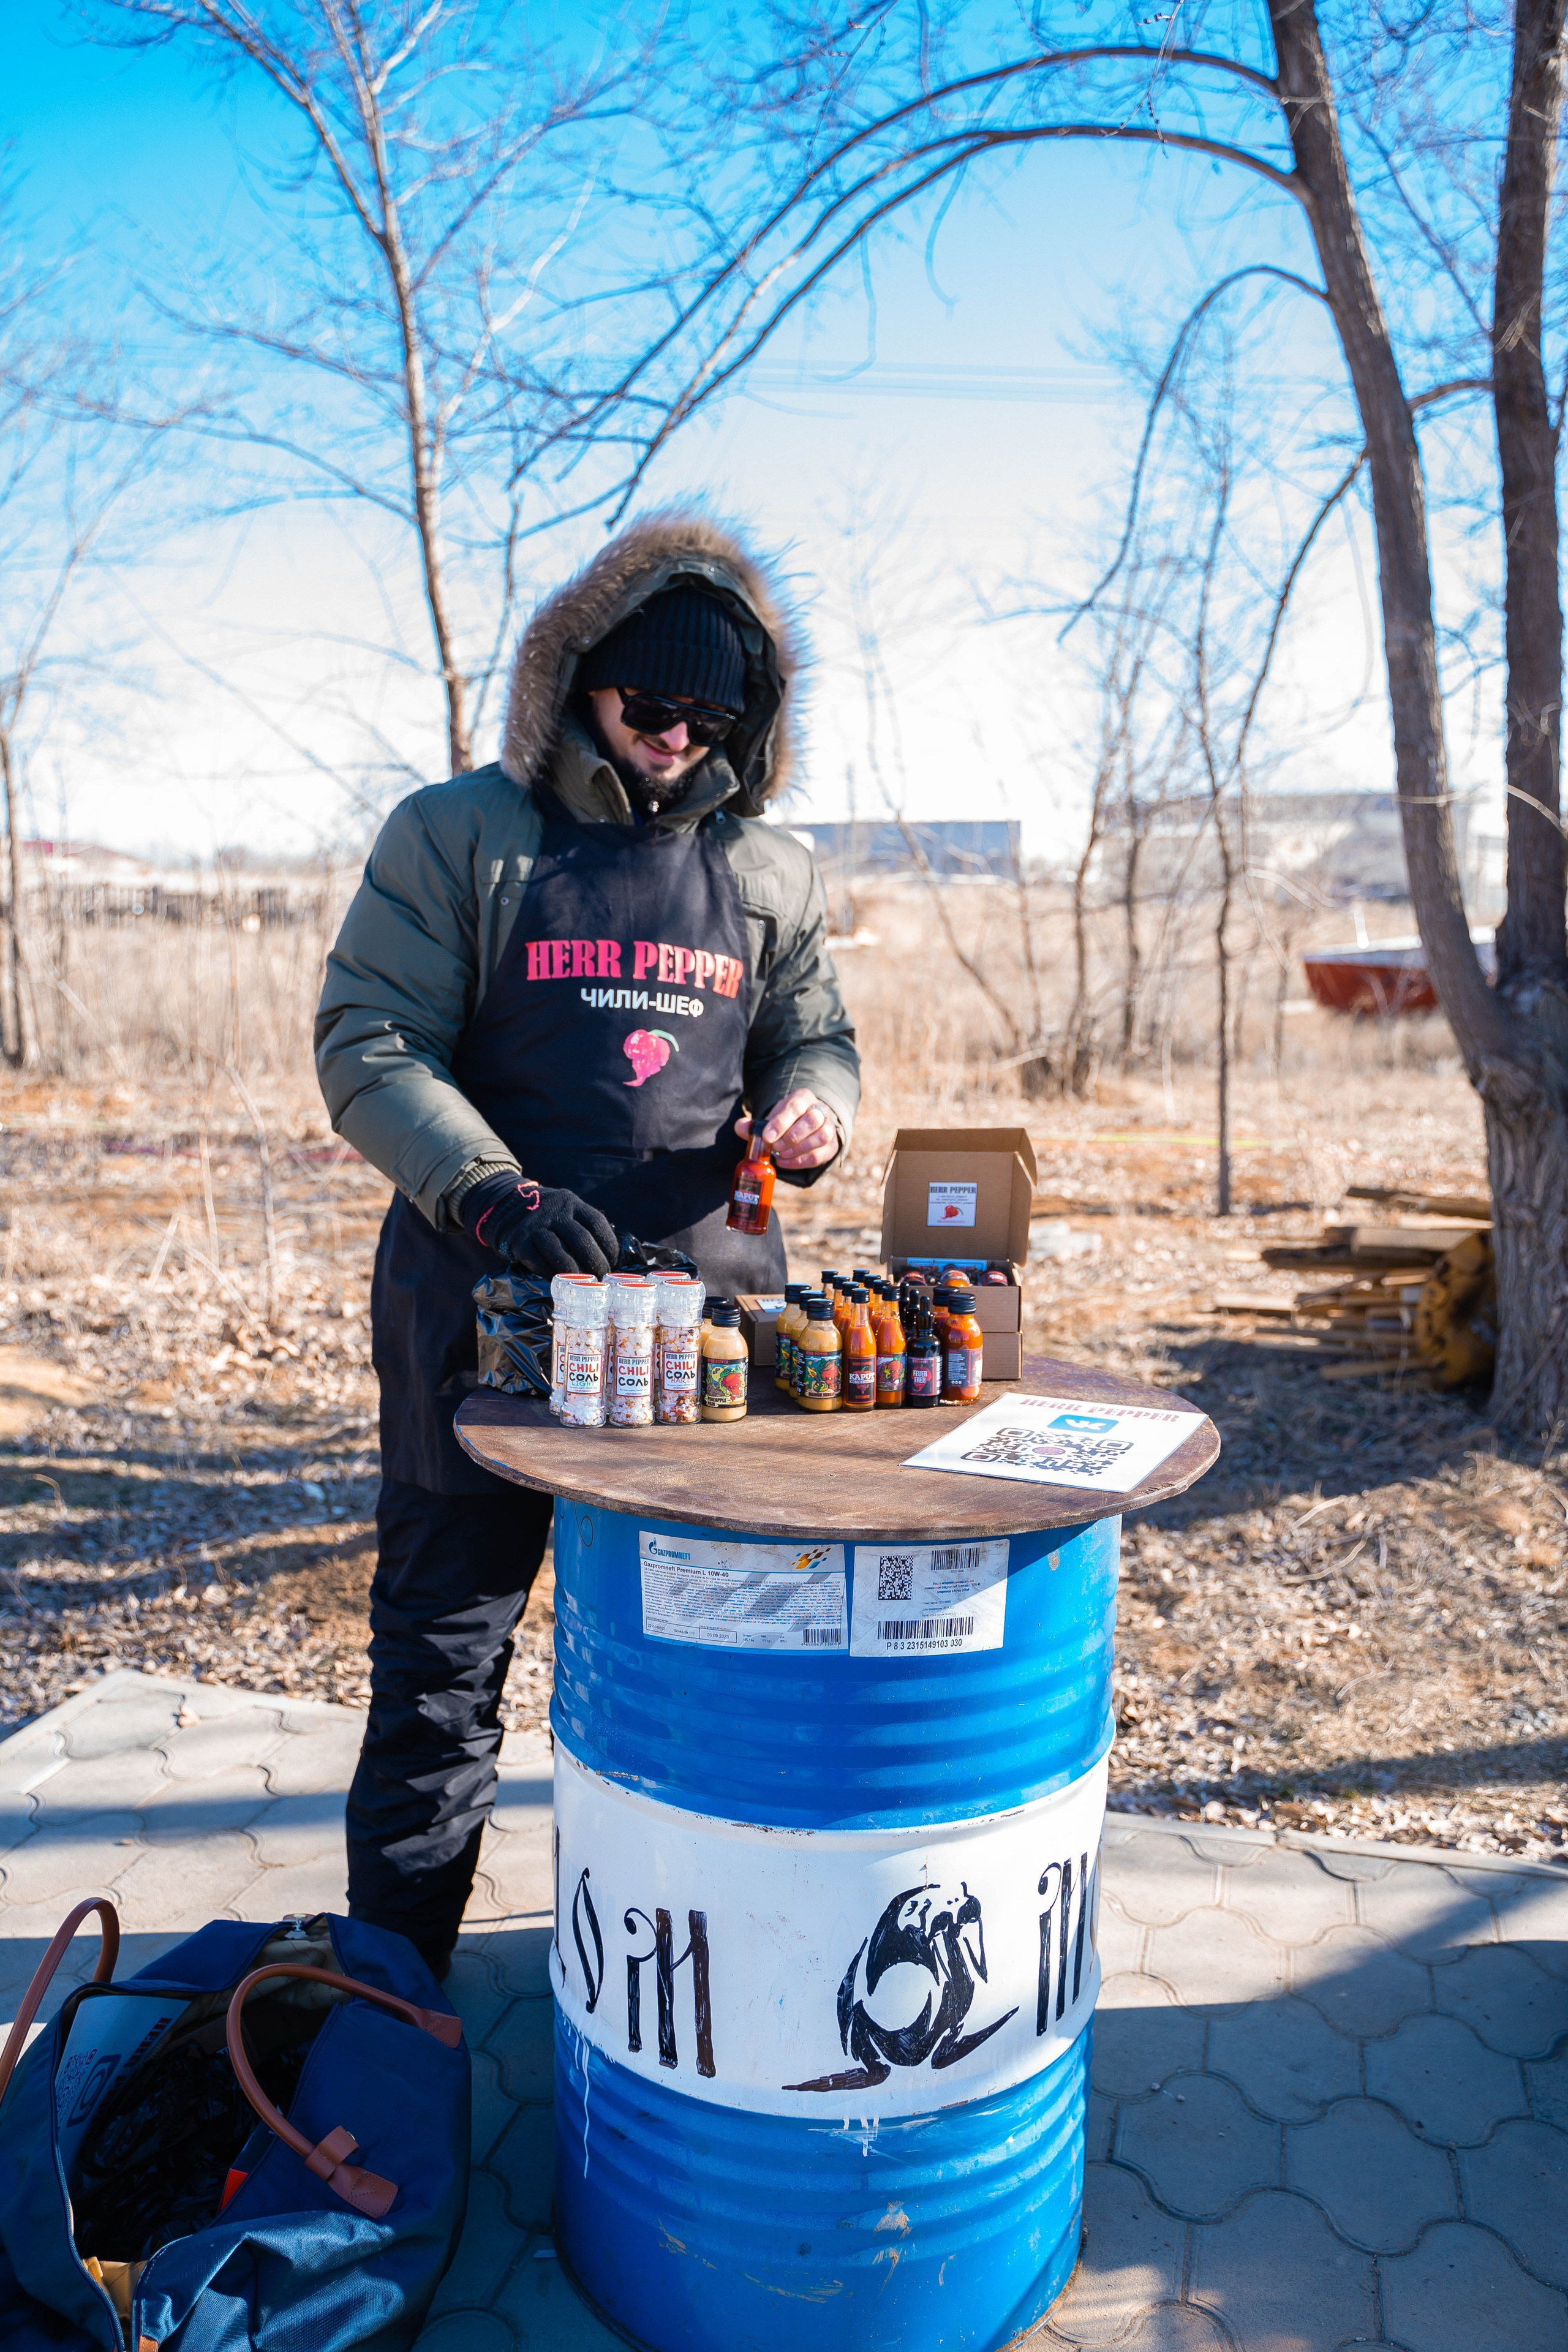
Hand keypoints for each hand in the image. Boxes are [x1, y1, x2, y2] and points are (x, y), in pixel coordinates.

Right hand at [462, 1174, 617, 1276]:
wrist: (506, 1207)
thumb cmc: (547, 1217)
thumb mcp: (566, 1210)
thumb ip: (583, 1226)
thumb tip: (611, 1259)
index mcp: (571, 1202)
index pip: (597, 1223)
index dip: (609, 1246)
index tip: (614, 1263)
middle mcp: (554, 1212)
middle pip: (581, 1240)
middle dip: (596, 1263)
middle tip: (602, 1279)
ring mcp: (535, 1226)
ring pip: (561, 1253)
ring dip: (576, 1274)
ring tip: (585, 1285)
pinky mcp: (519, 1242)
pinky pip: (540, 1264)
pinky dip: (553, 1275)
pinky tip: (562, 1283)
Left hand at [735, 1088, 838, 1171]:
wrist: (802, 1127)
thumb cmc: (783, 1122)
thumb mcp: (769, 1119)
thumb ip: (753, 1124)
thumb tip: (740, 1126)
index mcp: (803, 1098)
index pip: (795, 1106)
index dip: (781, 1122)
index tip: (767, 1136)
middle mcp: (820, 1110)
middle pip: (813, 1120)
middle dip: (792, 1136)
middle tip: (775, 1147)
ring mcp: (829, 1127)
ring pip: (822, 1136)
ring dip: (799, 1149)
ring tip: (781, 1155)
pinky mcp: (831, 1145)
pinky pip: (821, 1154)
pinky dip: (802, 1161)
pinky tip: (786, 1162)